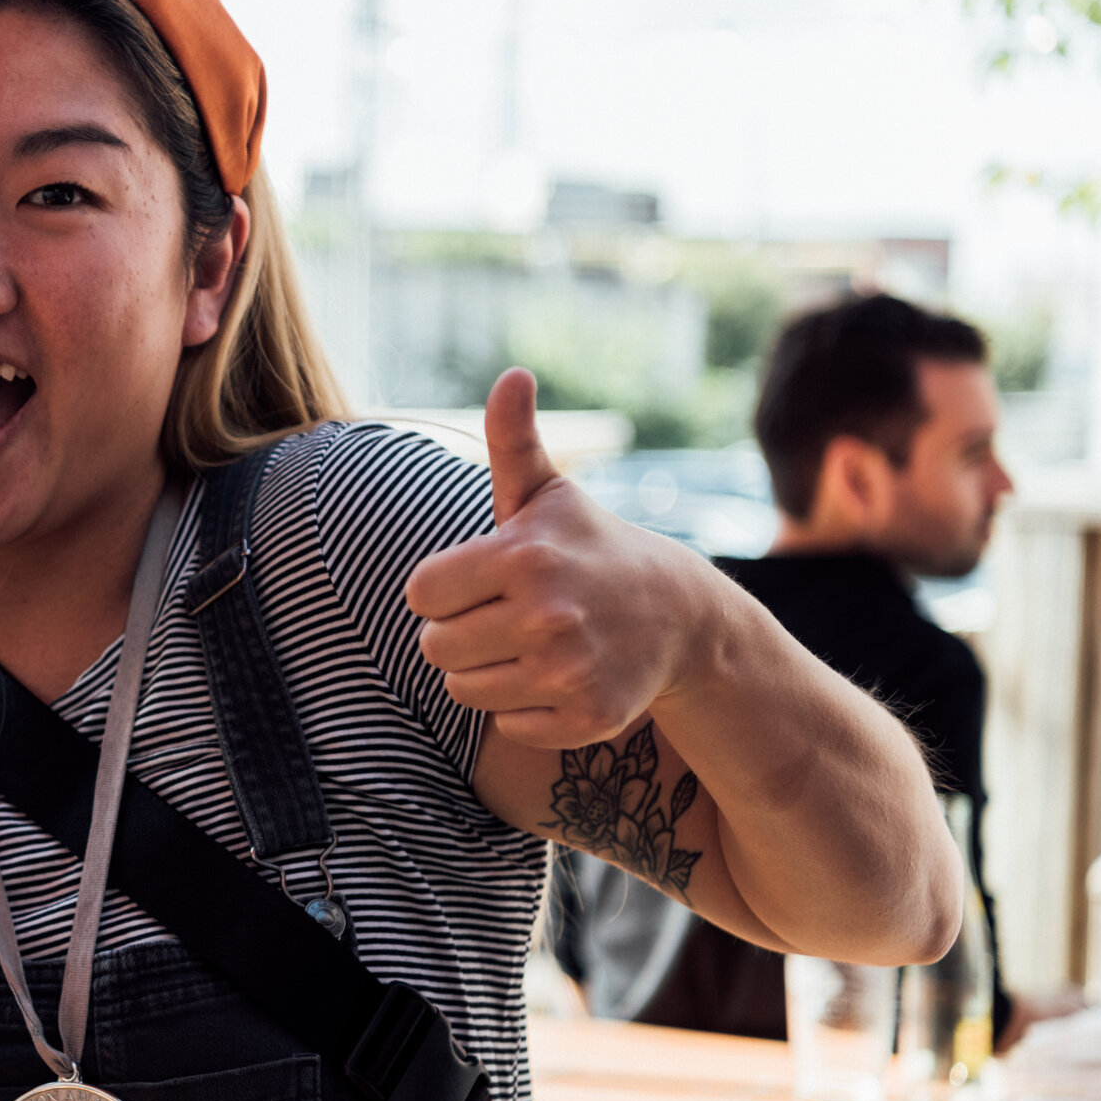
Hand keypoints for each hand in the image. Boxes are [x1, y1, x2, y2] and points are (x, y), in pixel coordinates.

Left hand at [404, 368, 720, 748]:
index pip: (420, 594)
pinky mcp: (586, 717)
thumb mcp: (548, 495)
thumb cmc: (590, 548)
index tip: (479, 580)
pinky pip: (507, 725)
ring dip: (487, 672)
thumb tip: (511, 375)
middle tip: (504, 615)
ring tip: (529, 645)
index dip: (443, 589)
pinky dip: (525, 708)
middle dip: (459, 633)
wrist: (680, 616)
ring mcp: (569, 670)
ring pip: (464, 690)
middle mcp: (546, 615)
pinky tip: (559, 677)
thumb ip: (513, 439)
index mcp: (524, 556)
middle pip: (434, 648)